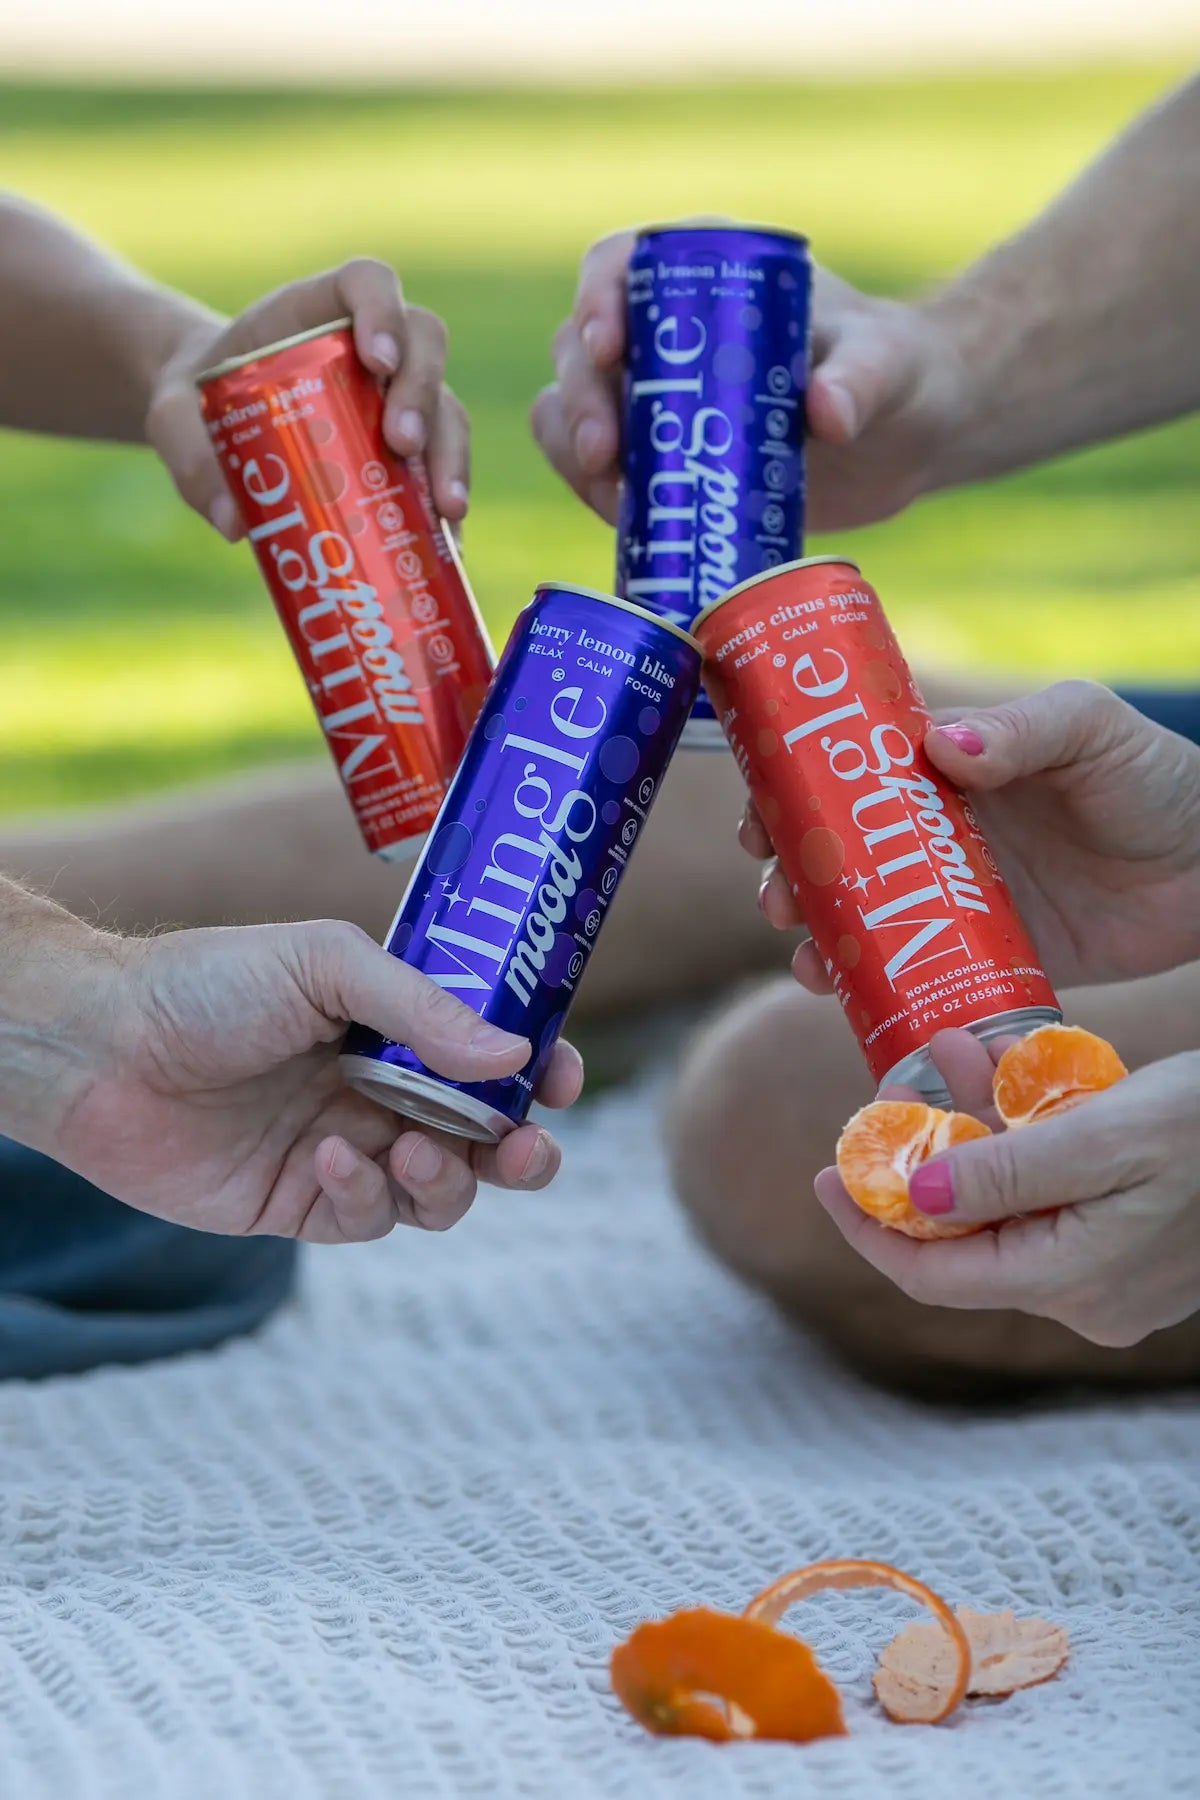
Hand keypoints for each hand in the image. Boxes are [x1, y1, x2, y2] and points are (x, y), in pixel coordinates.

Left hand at [40, 920, 580, 1243]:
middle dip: (520, 1151)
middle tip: (526, 1146)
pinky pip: (365, 1220)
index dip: (539, 1074)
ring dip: (447, 1179)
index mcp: (394, 1028)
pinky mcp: (299, 1204)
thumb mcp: (326, 966)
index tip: (562, 1079)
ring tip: (414, 1147)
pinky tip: (328, 1155)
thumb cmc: (208, 983)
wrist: (99, 1046)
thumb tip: (516, 1053)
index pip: (491, 1060)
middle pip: (485, 1140)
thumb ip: (424, 1009)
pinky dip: (364, 1195)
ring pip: (438, 1193)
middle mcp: (380, 1092)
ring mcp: (345, 1150)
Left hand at [146, 259, 468, 540]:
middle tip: (402, 446)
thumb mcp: (173, 417)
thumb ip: (188, 456)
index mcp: (314, 310)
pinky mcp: (403, 446)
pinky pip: (440, 464)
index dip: (383, 311)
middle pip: (424, 344)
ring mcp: (393, 396)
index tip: (377, 360)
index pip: (366, 283)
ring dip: (451, 455)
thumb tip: (236, 524)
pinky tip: (446, 543)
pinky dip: (444, 501)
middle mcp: (368, 346)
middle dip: (423, 394)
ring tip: (446, 511)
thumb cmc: (198, 401)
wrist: (210, 422)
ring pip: (445, 406)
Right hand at [530, 228, 961, 530]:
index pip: (620, 265)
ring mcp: (651, 396)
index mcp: (704, 273)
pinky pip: (595, 469)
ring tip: (610, 495)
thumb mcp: (885, 368)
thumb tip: (826, 415)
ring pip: (571, 410)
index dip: (595, 299)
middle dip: (580, 400)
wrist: (903, 438)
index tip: (608, 348)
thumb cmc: (894, 375)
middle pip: (580, 348)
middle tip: (606, 454)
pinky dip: (593, 492)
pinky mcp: (655, 457)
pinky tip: (620, 519)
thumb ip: (862, 381)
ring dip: (573, 450)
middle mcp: (661, 330)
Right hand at [749, 680, 1199, 990]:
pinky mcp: (983, 963)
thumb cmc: (1155, 777)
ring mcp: (953, 902)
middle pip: (834, 856)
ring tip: (806, 957)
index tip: (758, 817)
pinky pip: (914, 979)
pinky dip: (871, 993)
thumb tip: (938, 743)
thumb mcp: (1087, 728)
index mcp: (942, 769)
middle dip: (788, 878)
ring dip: (816, 939)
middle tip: (777, 900)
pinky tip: (848, 1000)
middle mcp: (934, 836)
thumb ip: (1020, 731)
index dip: (787, 793)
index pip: (843, 774)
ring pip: (859, 922)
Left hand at [814, 1029, 1199, 1346]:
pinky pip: (1051, 1199)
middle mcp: (1087, 1298)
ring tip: (958, 1057)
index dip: (868, 1226)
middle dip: (924, 1159)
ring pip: (1008, 1211)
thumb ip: (1004, 1173)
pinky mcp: (1133, 1244)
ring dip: (974, 1138)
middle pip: (965, 1240)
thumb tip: (912, 1203)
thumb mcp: (1104, 1133)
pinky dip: (1022, 1144)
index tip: (825, 1169)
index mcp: (1072, 1284)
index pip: (931, 1275)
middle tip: (896, 1087)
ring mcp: (1114, 1277)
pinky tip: (1014, 1081)